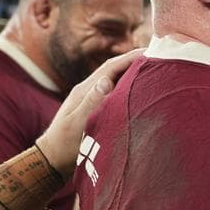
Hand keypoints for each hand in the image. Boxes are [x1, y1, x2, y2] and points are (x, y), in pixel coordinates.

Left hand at [37, 50, 142, 177]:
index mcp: (84, 90)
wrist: (52, 157)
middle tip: (157, 57)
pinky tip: (140, 88)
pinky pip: (115, 91)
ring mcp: (91, 98)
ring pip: (115, 79)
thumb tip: (105, 81)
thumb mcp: (77, 123)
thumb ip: (91, 102)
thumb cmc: (64, 143)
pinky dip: (129, 85)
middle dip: (134, 61)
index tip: (150, 52)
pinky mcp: (95, 107)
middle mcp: (89, 90)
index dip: (129, 58)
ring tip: (153, 69)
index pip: (110, 67)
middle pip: (114, 69)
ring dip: (132, 72)